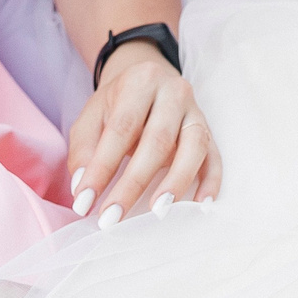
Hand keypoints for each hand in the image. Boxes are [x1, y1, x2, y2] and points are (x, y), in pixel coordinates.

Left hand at [65, 43, 221, 225]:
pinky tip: (201, 204)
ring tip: (157, 212)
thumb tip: (83, 188)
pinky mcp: (209, 131)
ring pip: (194, 147)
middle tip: (112, 218)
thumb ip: (84, 150)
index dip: (102, 167)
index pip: (122, 128)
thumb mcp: (90, 117)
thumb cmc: (116, 104)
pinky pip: (215, 157)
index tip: (83, 202)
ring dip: (176, 182)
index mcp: (141, 82)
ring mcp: (196, 112)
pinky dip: (211, 182)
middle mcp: (174, 93)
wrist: (147, 79)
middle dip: (134, 183)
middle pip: (158, 140)